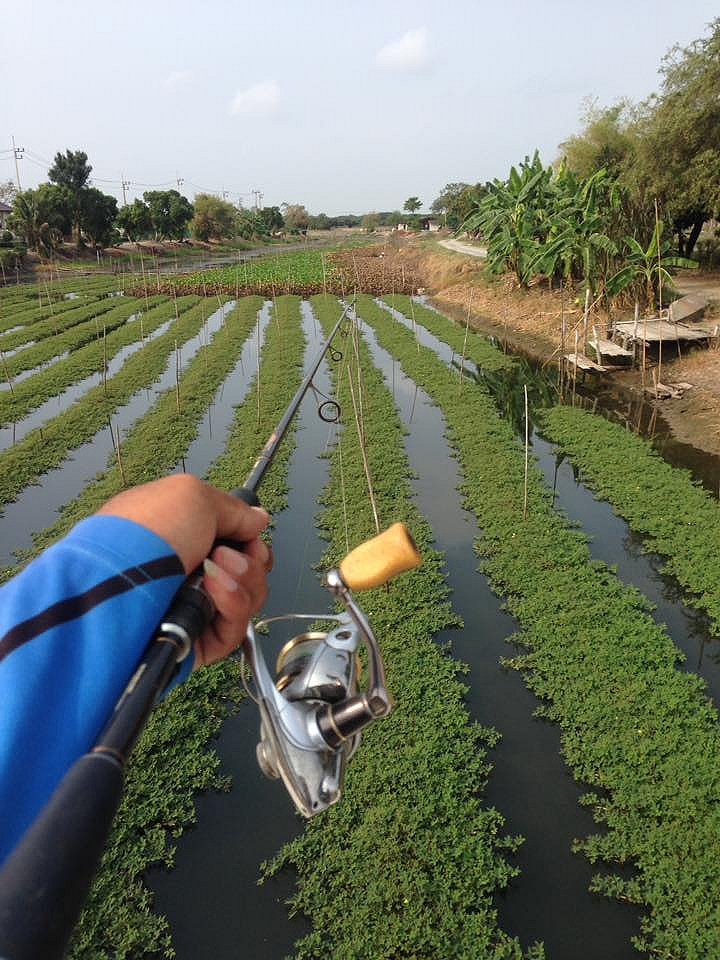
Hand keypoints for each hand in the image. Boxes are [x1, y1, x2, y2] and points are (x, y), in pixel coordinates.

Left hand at [96, 474, 270, 666]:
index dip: (251, 541)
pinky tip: (214, 590)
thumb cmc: (149, 532)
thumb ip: (234, 509)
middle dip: (250, 561)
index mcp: (184, 537)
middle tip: (225, 554)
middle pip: (248, 573)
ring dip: (242, 579)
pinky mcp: (197, 641)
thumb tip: (259, 519)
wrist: (118, 581)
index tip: (251, 535)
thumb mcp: (194, 496)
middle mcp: (189, 572)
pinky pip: (235, 628)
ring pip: (248, 599)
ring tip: (213, 570)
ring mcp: (193, 607)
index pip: (236, 545)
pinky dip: (233, 604)